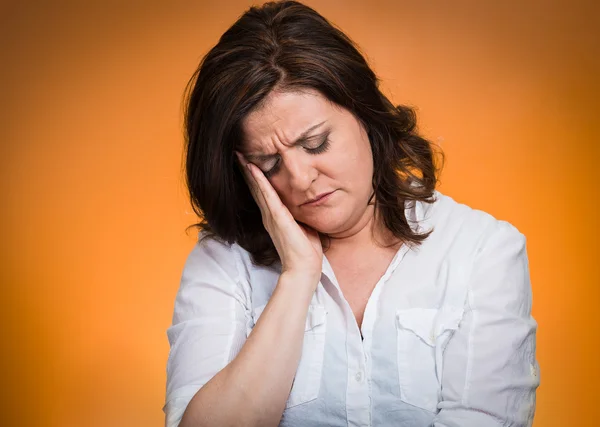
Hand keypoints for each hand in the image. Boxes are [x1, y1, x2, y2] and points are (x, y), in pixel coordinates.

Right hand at [235, 151, 322, 283]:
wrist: (304, 268)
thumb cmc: (306, 250)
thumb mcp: (303, 226)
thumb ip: (300, 214)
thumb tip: (307, 203)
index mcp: (274, 217)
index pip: (262, 192)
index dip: (255, 177)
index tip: (249, 161)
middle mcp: (269, 215)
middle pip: (255, 188)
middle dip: (247, 170)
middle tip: (238, 153)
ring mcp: (271, 216)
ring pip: (258, 189)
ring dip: (249, 171)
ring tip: (241, 156)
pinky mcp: (278, 218)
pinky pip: (268, 196)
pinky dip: (260, 182)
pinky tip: (254, 169)